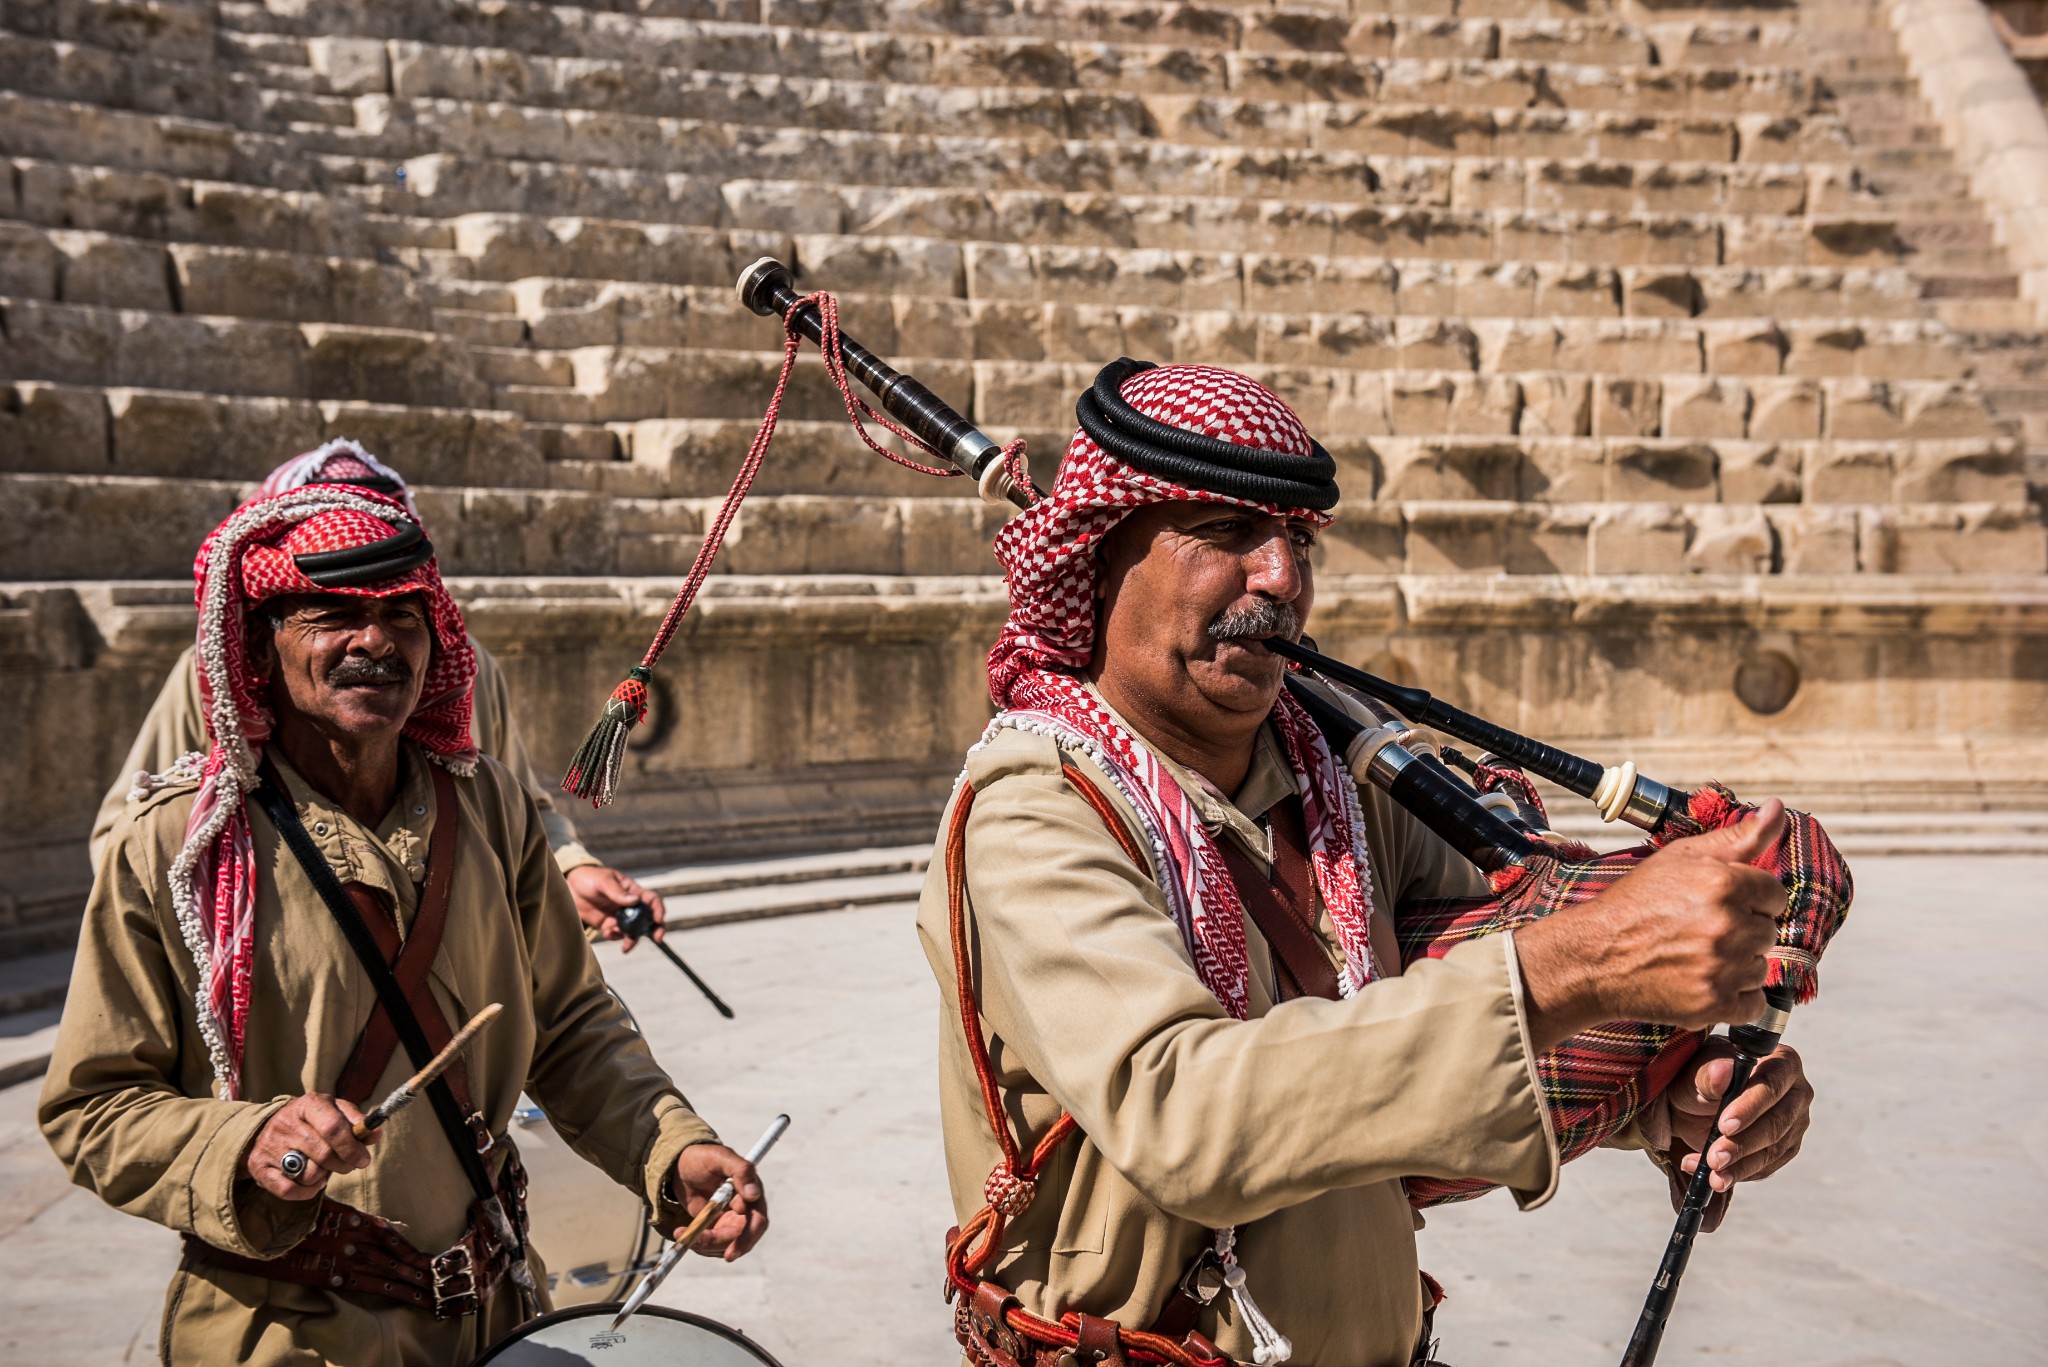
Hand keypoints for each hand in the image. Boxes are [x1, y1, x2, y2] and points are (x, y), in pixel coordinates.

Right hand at [245, 1093, 377, 1199]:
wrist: (269, 1124)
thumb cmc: (312, 1119)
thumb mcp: (334, 1111)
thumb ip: (356, 1122)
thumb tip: (376, 1133)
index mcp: (308, 1104)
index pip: (334, 1128)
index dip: (353, 1147)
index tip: (364, 1159)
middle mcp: (286, 1123)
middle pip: (324, 1154)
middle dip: (343, 1164)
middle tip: (348, 1165)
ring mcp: (270, 1145)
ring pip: (308, 1174)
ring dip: (323, 1176)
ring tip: (324, 1167)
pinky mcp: (258, 1166)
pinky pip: (288, 1190)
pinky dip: (306, 1192)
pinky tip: (312, 1182)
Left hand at [567, 866, 665, 951]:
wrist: (571, 888)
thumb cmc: (590, 878)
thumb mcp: (603, 881)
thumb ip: (617, 892)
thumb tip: (635, 901)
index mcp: (633, 891)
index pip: (652, 900)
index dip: (659, 909)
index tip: (658, 919)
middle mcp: (630, 906)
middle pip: (649, 918)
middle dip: (656, 929)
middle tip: (657, 938)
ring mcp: (620, 916)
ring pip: (634, 931)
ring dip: (632, 938)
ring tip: (626, 946)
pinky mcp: (609, 925)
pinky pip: (617, 935)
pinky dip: (615, 937)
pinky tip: (607, 933)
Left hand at [671, 1143, 768, 1262]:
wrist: (682, 1166)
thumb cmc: (704, 1157)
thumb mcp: (720, 1158)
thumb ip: (741, 1171)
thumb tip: (754, 1194)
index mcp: (752, 1195)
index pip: (757, 1222)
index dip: (746, 1239)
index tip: (730, 1254)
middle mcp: (745, 1212)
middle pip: (739, 1239)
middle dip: (717, 1244)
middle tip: (695, 1242)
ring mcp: (729, 1222)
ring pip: (723, 1246)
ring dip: (702, 1245)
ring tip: (681, 1232)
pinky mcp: (714, 1229)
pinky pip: (709, 1246)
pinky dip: (696, 1244)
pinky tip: (682, 1232)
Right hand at [1518, 801, 1787, 1047]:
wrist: (1594, 956)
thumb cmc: (1636, 902)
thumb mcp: (1681, 858)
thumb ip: (1739, 836)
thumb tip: (1778, 808)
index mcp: (1724, 883)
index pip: (1774, 894)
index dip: (1748, 898)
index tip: (1718, 904)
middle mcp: (1728, 925)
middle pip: (1768, 931)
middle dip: (1741, 930)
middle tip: (1698, 930)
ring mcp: (1722, 968)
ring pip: (1760, 967)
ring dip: (1737, 964)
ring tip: (1695, 956)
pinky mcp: (1714, 1003)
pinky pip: (1754, 1003)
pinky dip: (1735, 997)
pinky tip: (1702, 981)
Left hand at [1643, 1038, 1813, 1197]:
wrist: (1696, 1102)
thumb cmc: (1700, 1078)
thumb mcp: (1696, 1072)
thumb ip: (1709, 1073)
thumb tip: (1723, 1072)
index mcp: (1780, 1061)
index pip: (1772, 1084)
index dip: (1750, 1107)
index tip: (1724, 1125)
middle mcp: (1795, 1092)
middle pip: (1776, 1123)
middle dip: (1743, 1144)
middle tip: (1715, 1158)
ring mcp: (1794, 1122)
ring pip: (1773, 1150)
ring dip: (1740, 1166)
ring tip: (1713, 1174)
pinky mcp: (1786, 1148)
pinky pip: (1767, 1167)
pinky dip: (1739, 1174)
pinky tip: (1716, 1177)